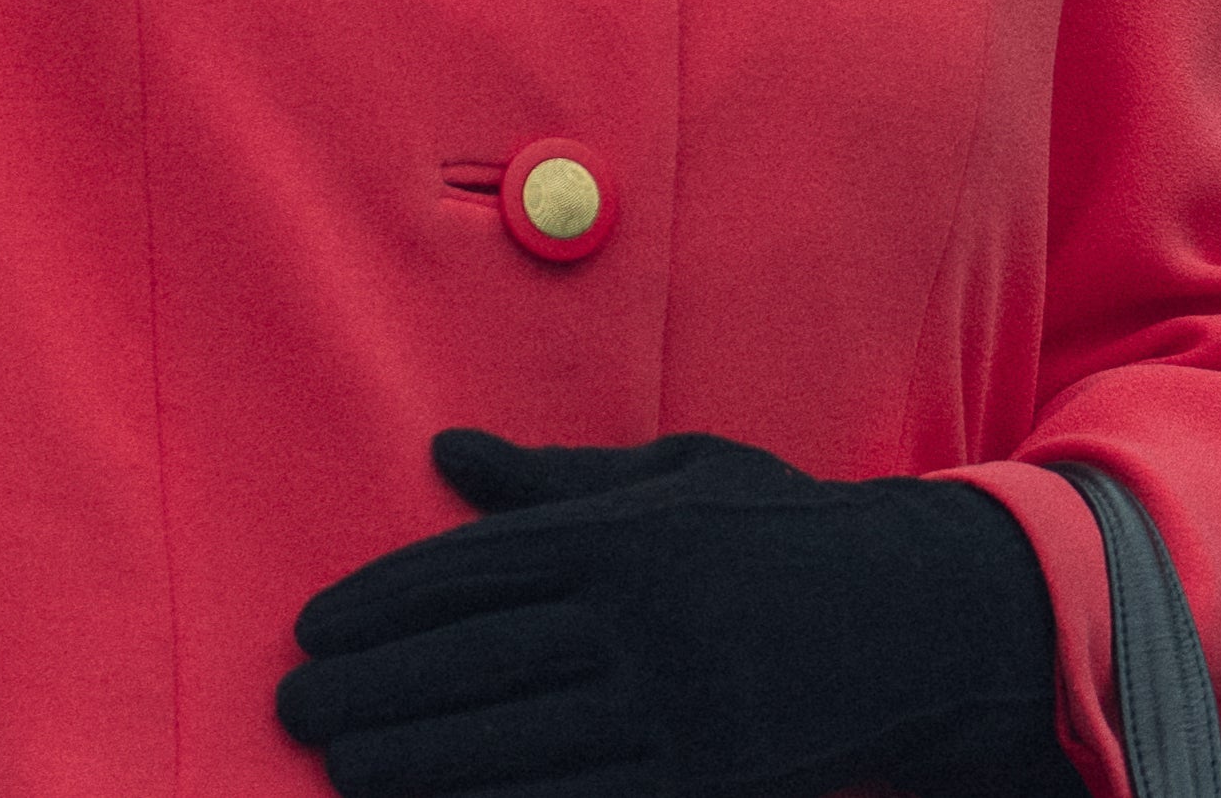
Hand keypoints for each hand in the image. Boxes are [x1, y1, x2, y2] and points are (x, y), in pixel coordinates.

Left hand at [277, 431, 1076, 797]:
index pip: (477, 567)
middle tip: (292, 705)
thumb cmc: (791, 533)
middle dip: (373, 685)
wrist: (928, 618)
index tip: (311, 627)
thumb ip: (559, 479)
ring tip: (336, 765)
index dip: (384, 599)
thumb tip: (445, 454)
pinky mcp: (701, 777)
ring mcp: (676, 707)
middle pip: (478, 658)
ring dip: (409, 758)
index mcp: (636, 532)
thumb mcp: (684, 477)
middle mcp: (648, 617)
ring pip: (511, 741)